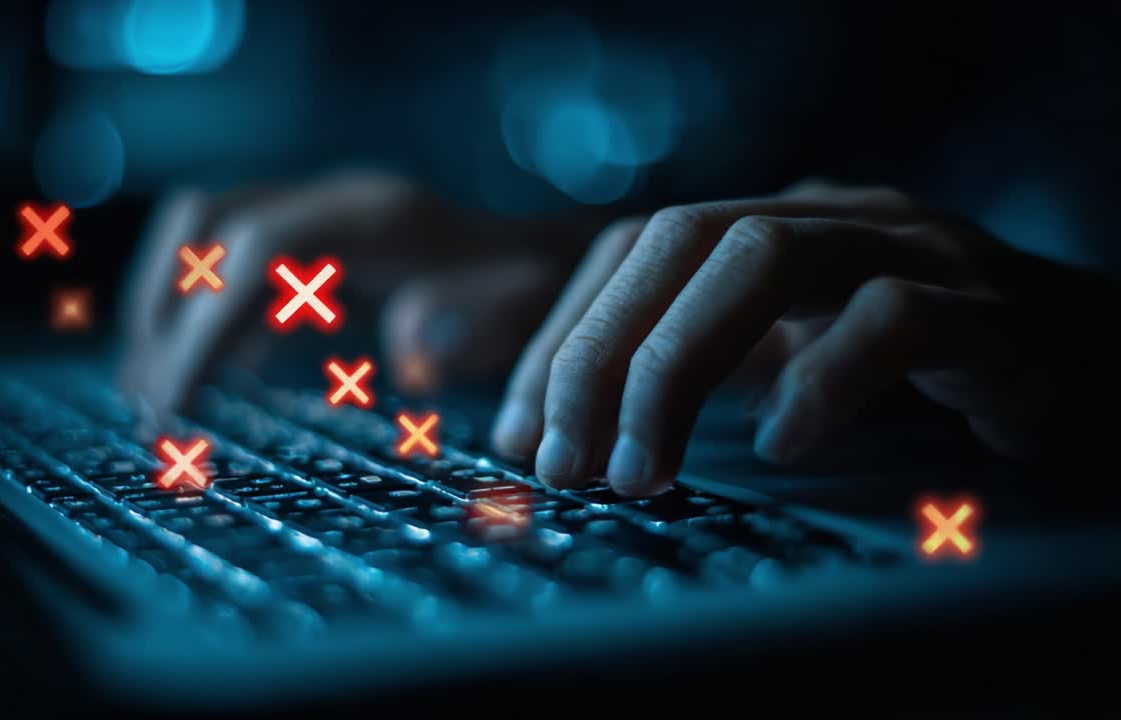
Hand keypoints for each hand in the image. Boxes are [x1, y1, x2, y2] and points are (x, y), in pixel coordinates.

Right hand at [119, 171, 571, 412]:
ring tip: (159, 391)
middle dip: (167, 310)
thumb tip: (408, 349)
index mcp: (375, 216)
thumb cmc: (539, 290)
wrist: (548, 255)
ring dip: (174, 306)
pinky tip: (215, 375)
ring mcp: (322, 216)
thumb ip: (471, 322)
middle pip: (208, 226)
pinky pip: (236, 262)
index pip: (255, 253)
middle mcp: (335, 203)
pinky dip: (209, 312)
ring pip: (207, 235)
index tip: (175, 404)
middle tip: (153, 403)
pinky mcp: (318, 243)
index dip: (202, 325)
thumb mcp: (523, 308)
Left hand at [491, 180, 1114, 495]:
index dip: (564, 336)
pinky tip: (781, 447)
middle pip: (678, 240)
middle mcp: (833, 220)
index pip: (634, 249)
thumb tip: (570, 429)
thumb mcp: (790, 363)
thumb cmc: (930, 379)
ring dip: (676, 366)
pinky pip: (891, 318)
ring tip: (642, 470)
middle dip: (599, 355)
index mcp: (775, 229)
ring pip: (765, 258)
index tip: (520, 435)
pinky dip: (821, 380)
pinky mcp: (991, 311)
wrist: (1096, 371)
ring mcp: (914, 251)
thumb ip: (699, 375)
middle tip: (564, 464)